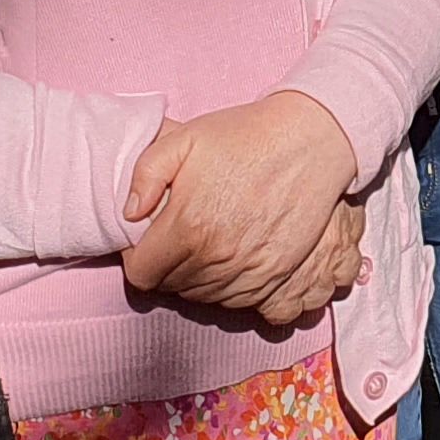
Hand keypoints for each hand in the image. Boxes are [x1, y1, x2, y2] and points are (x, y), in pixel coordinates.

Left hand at [121, 91, 362, 321]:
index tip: (146, 241)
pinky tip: (228, 260)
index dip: (137, 259)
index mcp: (188, 227)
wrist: (309, 141)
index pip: (142, 275)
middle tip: (174, 239)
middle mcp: (217, 257)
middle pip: (173, 288)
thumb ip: (144, 175)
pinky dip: (227, 288)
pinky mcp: (277, 274)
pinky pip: (240, 302)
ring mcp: (250, 270)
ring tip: (202, 247)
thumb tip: (130, 213)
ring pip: (205, 298)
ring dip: (196, 279)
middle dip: (165, 268)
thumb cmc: (245, 137)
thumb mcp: (184, 140)